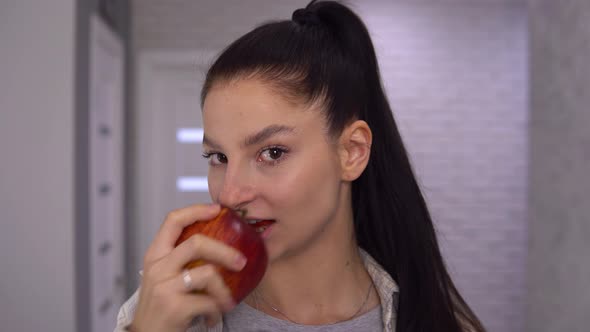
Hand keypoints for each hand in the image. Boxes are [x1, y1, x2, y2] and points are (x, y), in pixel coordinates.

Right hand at [130, 204, 247, 331]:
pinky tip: (213, 317)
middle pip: (197, 243)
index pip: (173, 220)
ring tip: (226, 301)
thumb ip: (180, 259)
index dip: (196, 210)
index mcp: (155, 255)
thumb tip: (217, 242)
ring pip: (208, 273)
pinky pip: (210, 302)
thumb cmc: (161, 305)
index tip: (217, 209)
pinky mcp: (175, 307)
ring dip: (224, 290)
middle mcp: (157, 267)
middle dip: (225, 250)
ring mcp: (165, 286)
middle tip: (241, 261)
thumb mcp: (163, 276)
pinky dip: (217, 311)